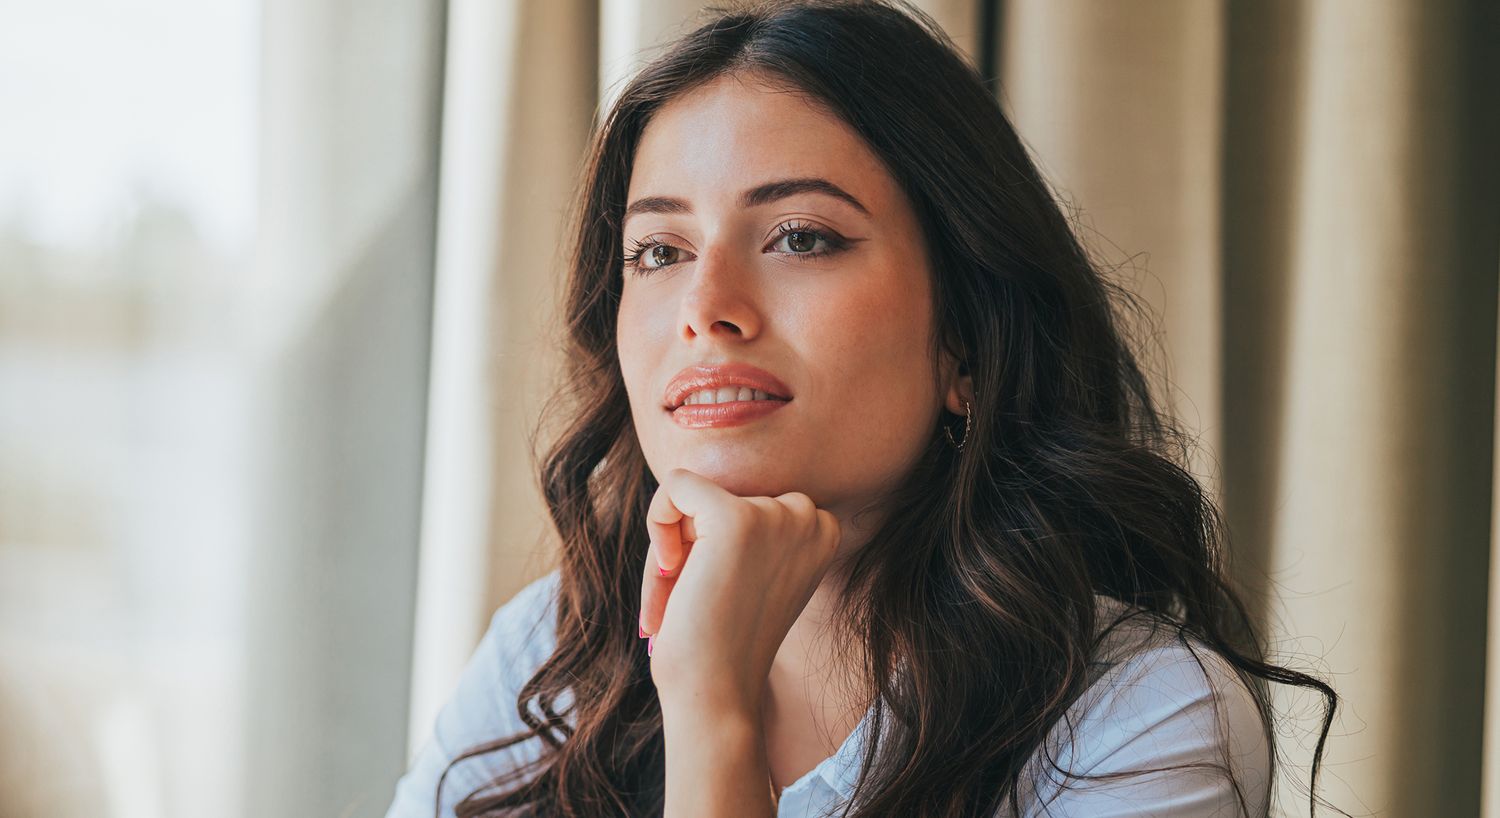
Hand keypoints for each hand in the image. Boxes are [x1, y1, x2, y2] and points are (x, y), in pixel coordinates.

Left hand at [638, 468, 840, 714]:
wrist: (716, 694)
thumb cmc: (722, 643)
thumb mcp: (754, 573)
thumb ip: (753, 528)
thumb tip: (696, 479)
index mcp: (824, 530)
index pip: (750, 497)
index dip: (720, 543)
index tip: (717, 590)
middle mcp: (809, 517)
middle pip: (722, 492)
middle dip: (692, 541)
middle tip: (688, 597)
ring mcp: (775, 516)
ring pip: (694, 496)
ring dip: (674, 544)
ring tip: (677, 597)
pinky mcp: (734, 517)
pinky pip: (676, 484)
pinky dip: (657, 522)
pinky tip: (670, 572)